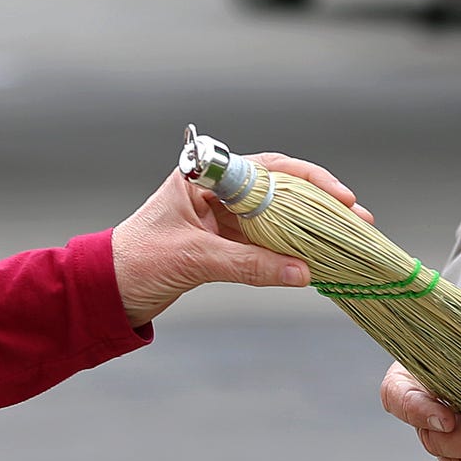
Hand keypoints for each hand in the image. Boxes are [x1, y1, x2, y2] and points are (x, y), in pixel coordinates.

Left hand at [110, 153, 371, 325]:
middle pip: (279, 189)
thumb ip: (250, 265)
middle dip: (319, 204)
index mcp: (203, 176)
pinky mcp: (221, 244)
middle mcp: (215, 191)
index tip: (339, 197)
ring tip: (347, 238)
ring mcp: (220, 218)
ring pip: (276, 217)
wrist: (103, 292)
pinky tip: (316, 258)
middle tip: (357, 218)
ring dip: (309, 228)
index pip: (268, 167)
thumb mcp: (195, 259)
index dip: (308, 179)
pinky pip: (265, 242)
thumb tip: (302, 272)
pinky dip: (290, 250)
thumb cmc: (135, 262)